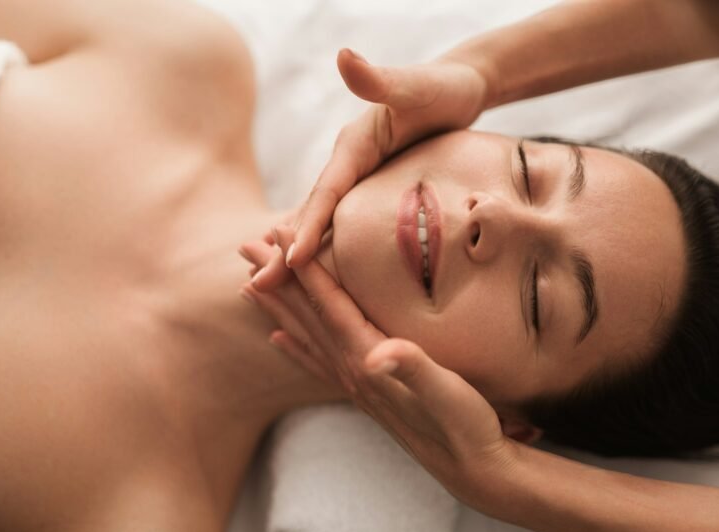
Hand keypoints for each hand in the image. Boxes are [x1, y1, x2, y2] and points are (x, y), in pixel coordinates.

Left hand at [240, 226, 518, 508]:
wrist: (472, 469)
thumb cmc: (464, 425)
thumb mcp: (446, 391)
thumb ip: (412, 368)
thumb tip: (379, 354)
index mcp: (368, 358)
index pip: (327, 304)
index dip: (302, 268)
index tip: (277, 233)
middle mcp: (353, 370)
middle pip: (305, 316)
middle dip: (276, 281)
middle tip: (245, 246)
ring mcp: (356, 384)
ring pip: (306, 337)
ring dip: (278, 310)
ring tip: (248, 287)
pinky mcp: (366, 395)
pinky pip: (319, 364)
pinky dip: (296, 348)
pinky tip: (279, 341)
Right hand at [252, 48, 488, 291]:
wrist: (461, 86)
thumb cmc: (444, 87)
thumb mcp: (415, 85)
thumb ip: (380, 79)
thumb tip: (343, 56)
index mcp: (352, 147)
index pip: (326, 194)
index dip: (308, 227)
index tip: (290, 259)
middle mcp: (347, 164)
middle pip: (311, 214)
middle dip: (284, 251)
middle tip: (257, 287)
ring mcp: (356, 179)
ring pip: (321, 223)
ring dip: (296, 254)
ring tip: (271, 287)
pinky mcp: (368, 191)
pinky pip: (342, 225)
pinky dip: (323, 248)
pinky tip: (315, 273)